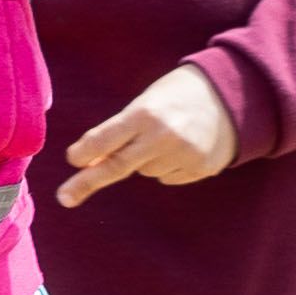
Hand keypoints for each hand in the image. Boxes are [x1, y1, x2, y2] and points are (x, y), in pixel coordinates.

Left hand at [58, 61, 248, 204]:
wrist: (231, 96)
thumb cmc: (175, 96)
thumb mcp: (145, 102)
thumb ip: (119, 131)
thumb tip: (90, 163)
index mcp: (145, 114)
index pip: (104, 140)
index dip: (84, 152)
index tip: (72, 161)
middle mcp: (164, 137)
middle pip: (117, 166)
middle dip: (87, 183)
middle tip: (64, 198)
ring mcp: (185, 155)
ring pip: (144, 171)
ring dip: (143, 160)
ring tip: (166, 136)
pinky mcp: (202, 169)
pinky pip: (167, 177)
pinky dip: (165, 166)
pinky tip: (181, 147)